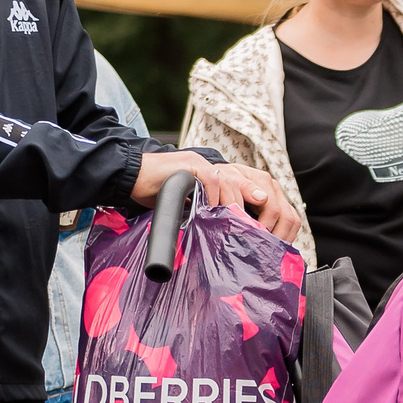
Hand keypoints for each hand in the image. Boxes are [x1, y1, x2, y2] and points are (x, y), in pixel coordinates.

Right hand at [134, 150, 301, 242]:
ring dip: (237, 203)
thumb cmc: (160, 193)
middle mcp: (217, 169)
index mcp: (221, 178)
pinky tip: (213, 210)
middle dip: (258, 205)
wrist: (132, 175)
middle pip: (250, 182)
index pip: (252, 188)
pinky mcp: (191, 165)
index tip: (269, 227)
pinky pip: (211, 178)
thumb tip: (226, 238)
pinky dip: (214, 196)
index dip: (264, 206)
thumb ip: (209, 214)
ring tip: (238, 222)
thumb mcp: (191, 206)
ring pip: (232, 180)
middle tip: (259, 228)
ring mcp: (205, 164)